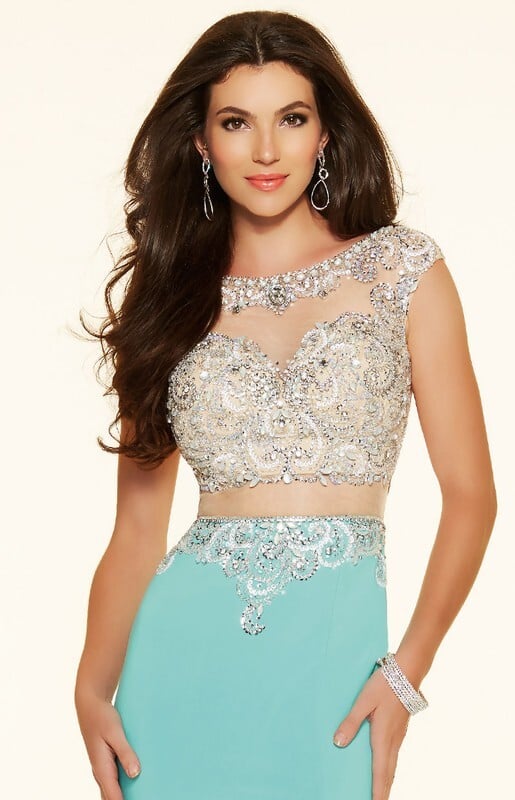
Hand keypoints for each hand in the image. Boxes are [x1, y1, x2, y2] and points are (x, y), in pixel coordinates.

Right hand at [75, 690, 140, 799]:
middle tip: (141, 799)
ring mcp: (102, 767)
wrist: (90, 705)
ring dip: (120, 796)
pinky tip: (132, 787)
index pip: (113, 796)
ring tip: (137, 796)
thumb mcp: (115, 733)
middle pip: (110, 797)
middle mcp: (100, 771)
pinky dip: (120, 788)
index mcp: (102, 767)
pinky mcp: (105, 761)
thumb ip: (125, 753)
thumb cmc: (102, 717)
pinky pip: (112, 781)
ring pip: (110, 790)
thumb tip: (135, 774)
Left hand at [332, 667, 410, 799]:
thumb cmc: (384, 685)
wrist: (408, 671)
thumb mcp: (363, 701)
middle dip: (383, 790)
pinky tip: (386, 765)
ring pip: (393, 764)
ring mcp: (399, 734)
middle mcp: (393, 740)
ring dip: (387, 780)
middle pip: (389, 773)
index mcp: (383, 737)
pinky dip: (390, 767)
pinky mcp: (400, 727)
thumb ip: (351, 722)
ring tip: (381, 791)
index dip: (378, 791)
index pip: (380, 772)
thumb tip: (338, 743)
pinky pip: (394, 754)